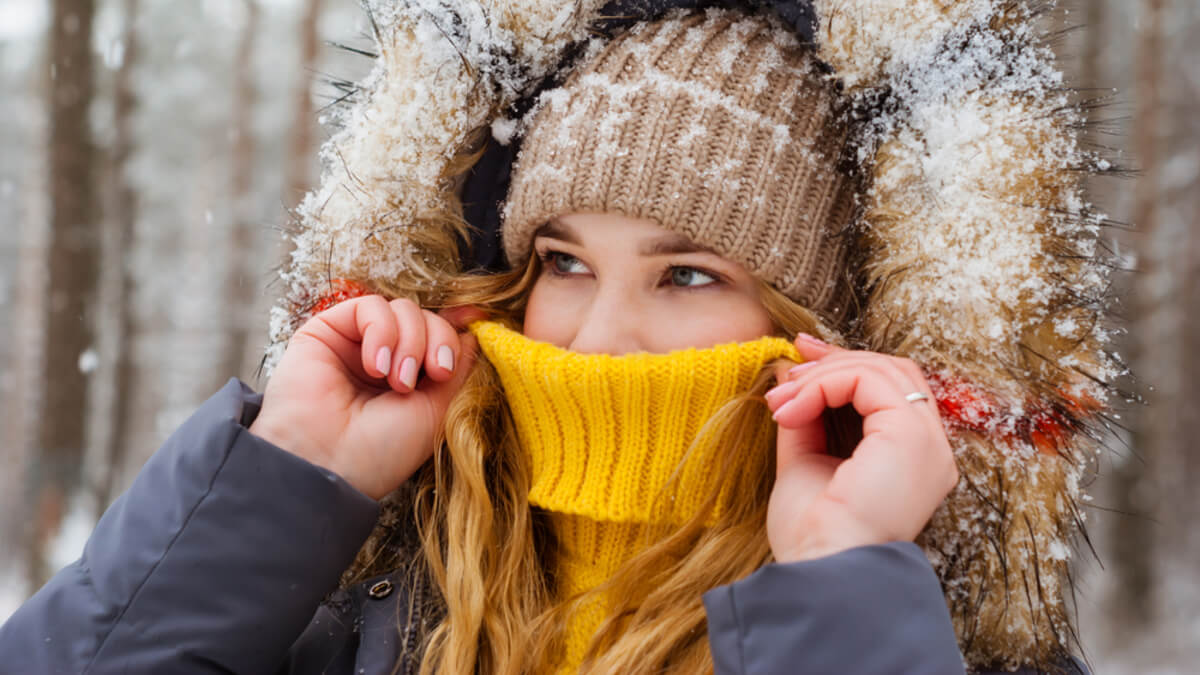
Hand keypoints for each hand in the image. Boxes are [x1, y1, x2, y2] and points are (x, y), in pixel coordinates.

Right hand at [249, 296, 483, 499]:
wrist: (329, 464)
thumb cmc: (381, 450)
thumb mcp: (437, 411)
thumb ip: (458, 370)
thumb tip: (474, 333)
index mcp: (412, 379)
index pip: (441, 336)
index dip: (455, 332)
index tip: (473, 328)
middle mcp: (385, 357)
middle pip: (427, 319)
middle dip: (437, 341)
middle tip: (433, 375)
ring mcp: (357, 343)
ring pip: (403, 309)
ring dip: (410, 341)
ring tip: (397, 380)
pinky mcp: (329, 329)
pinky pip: (370, 306)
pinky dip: (381, 331)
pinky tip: (374, 365)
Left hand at [762, 334, 958, 562]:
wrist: (821, 569)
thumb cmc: (813, 535)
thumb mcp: (806, 462)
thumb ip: (806, 417)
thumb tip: (792, 373)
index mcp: (913, 460)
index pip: (891, 390)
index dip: (846, 366)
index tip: (800, 361)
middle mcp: (932, 450)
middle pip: (894, 371)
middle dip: (837, 359)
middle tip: (792, 362)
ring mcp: (928, 441)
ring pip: (881, 369)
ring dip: (822, 376)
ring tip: (781, 401)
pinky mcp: (911, 434)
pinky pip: (867, 379)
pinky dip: (823, 384)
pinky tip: (791, 410)